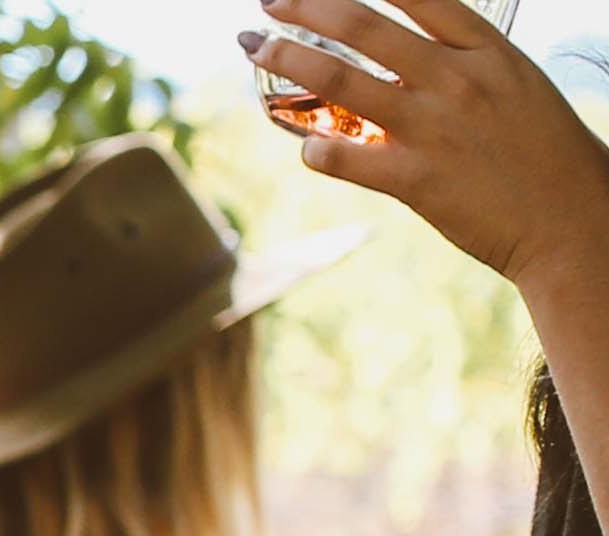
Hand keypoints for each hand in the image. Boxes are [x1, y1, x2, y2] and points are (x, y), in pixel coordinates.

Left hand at [254, 0, 608, 291]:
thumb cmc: (545, 153)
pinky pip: (341, 157)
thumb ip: (463, 66)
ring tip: (257, 46)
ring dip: (288, 59)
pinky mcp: (415, 179)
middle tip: (270, 2)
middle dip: (306, 7)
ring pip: (339, 80)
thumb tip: (404, 60)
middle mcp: (457, 79)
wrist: (573, 219)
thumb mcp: (515, 86)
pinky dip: (312, 149)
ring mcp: (433, 127)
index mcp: (488, 51)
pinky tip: (305, 148)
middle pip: (364, 27)